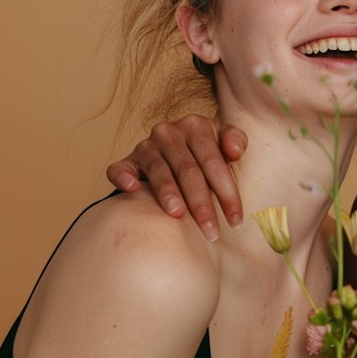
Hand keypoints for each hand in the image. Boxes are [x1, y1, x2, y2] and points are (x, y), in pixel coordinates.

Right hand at [105, 115, 246, 240]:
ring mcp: (146, 146)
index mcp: (196, 126)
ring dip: (168, 194)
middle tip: (211, 231)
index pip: (214, 162)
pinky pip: (120, 168)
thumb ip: (236, 140)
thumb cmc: (208, 150)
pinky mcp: (128, 160)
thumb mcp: (225, 139)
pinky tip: (131, 189)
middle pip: (188, 171)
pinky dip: (123, 177)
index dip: (227, 193)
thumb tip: (235, 152)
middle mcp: (169, 133)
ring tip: (178, 215)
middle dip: (202, 203)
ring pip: (159, 172)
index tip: (236, 220)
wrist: (180, 146)